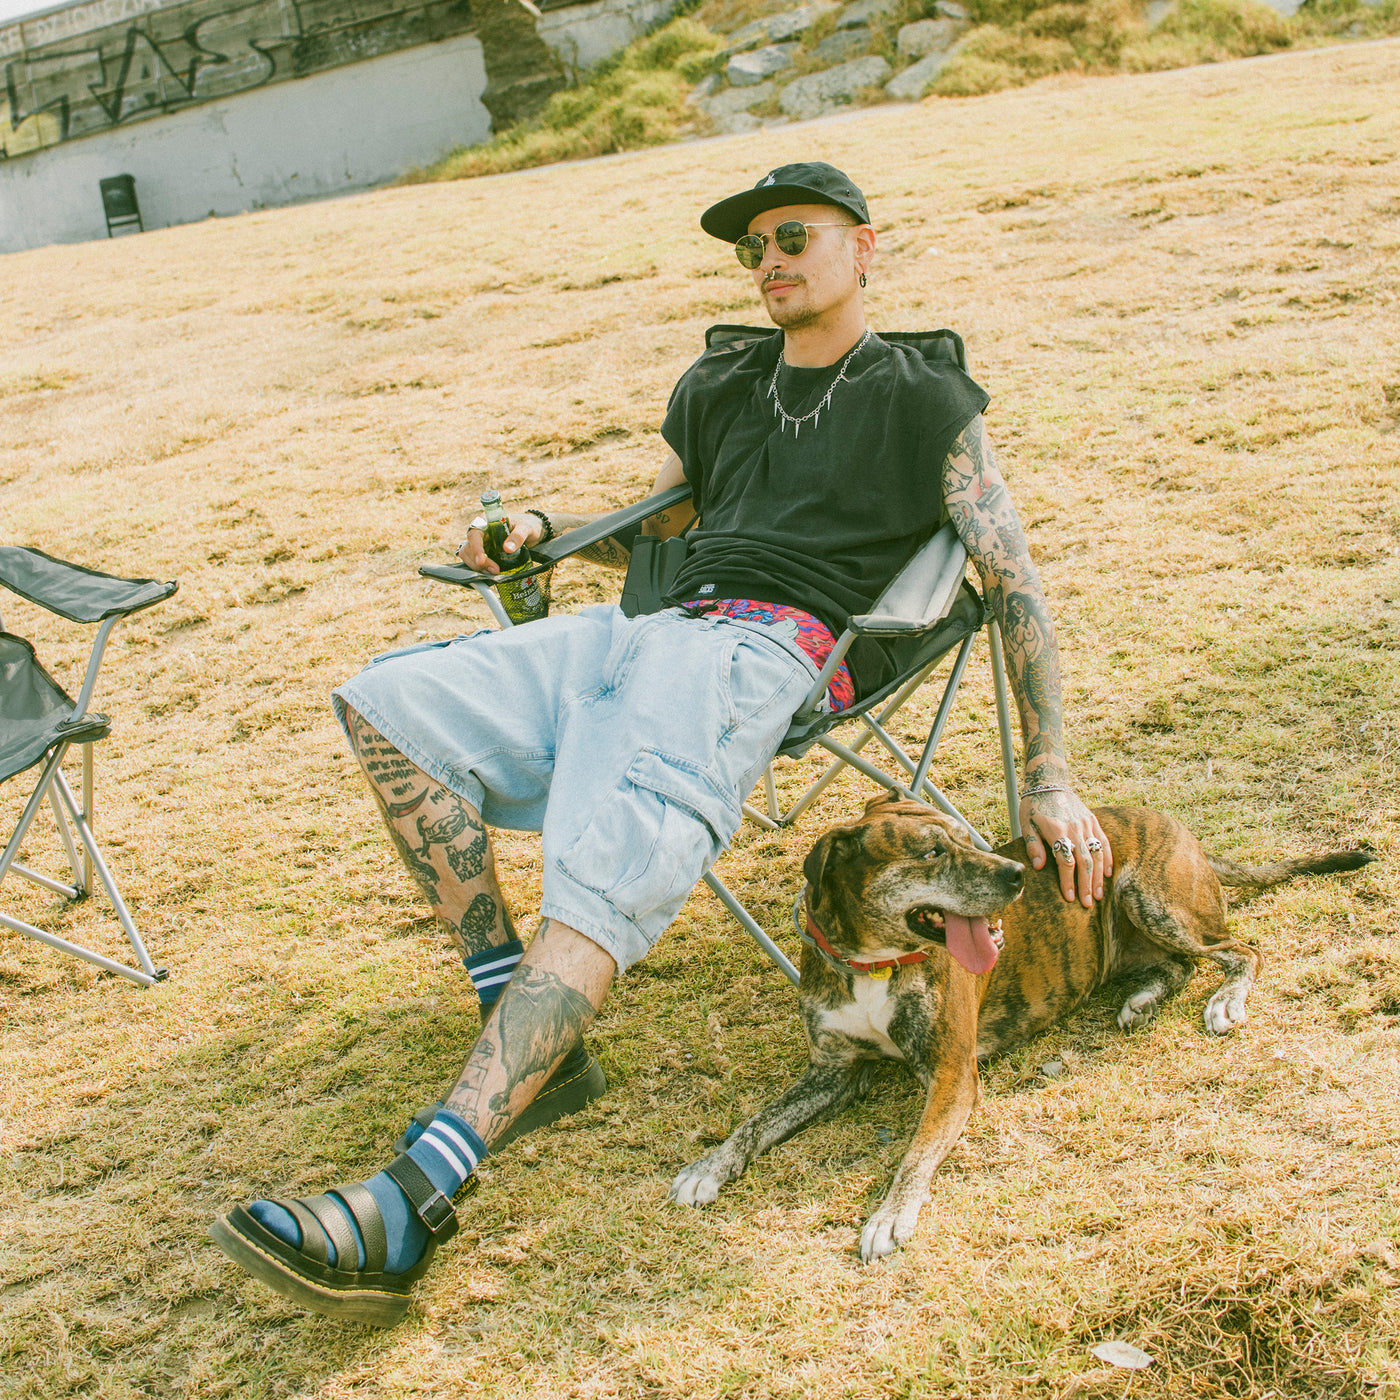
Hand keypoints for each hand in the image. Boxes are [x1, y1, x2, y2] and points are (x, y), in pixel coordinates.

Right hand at [456, 512, 543, 574]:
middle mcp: (480, 533)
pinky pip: (475, 563)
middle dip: (478, 562)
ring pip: (468, 557)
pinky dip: (480, 570)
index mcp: (486, 522)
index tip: (481, 561)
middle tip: (495, 571)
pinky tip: (491, 574)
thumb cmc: (527, 525)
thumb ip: (518, 536)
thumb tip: (507, 549)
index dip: (475, 548)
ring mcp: (481, 544)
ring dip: (478, 568)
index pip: (474, 534)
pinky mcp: (484, 554)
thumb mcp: (526, 528)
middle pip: (468, 548)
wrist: (531, 532)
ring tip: (494, 573)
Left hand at [1019, 786, 1111, 906]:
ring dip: (1099, 877)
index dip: (1068, 881)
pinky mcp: (1094, 821)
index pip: (1066, 861)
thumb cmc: (1034, 806)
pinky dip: (1107, 859)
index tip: (1070, 898)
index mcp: (1057, 830)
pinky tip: (1107, 874)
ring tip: (1099, 896)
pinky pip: (1105, 842)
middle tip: (1088, 904)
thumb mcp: (1027, 824)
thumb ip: (1033, 845)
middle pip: (1085, 862)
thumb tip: (1039, 867)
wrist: (1049, 782)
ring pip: (1097, 854)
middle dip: (1087, 885)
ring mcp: (1087, 824)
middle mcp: (1075, 828)